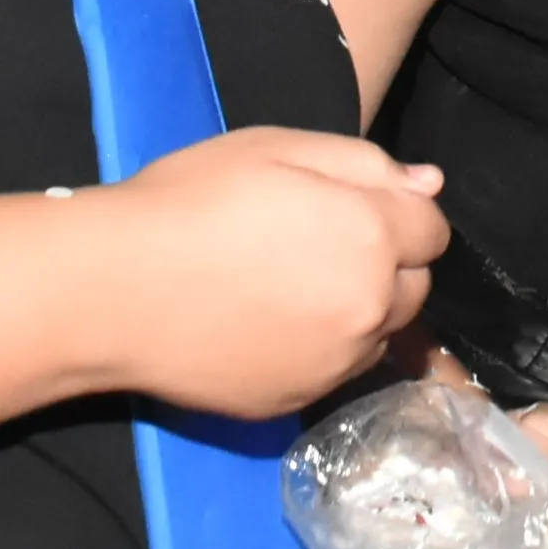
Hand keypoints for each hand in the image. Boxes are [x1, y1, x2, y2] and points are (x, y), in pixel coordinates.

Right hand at [89, 129, 446, 420]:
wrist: (114, 289)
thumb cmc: (189, 201)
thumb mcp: (275, 149)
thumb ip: (363, 163)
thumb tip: (429, 183)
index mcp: (372, 233)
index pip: (433, 231)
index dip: (397, 214)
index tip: (349, 209)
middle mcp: (370, 305)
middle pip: (415, 287)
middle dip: (386, 264)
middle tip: (318, 245)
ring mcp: (336, 362)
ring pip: (381, 333)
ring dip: (360, 310)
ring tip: (292, 288)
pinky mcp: (299, 399)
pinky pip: (338, 371)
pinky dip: (323, 349)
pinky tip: (271, 326)